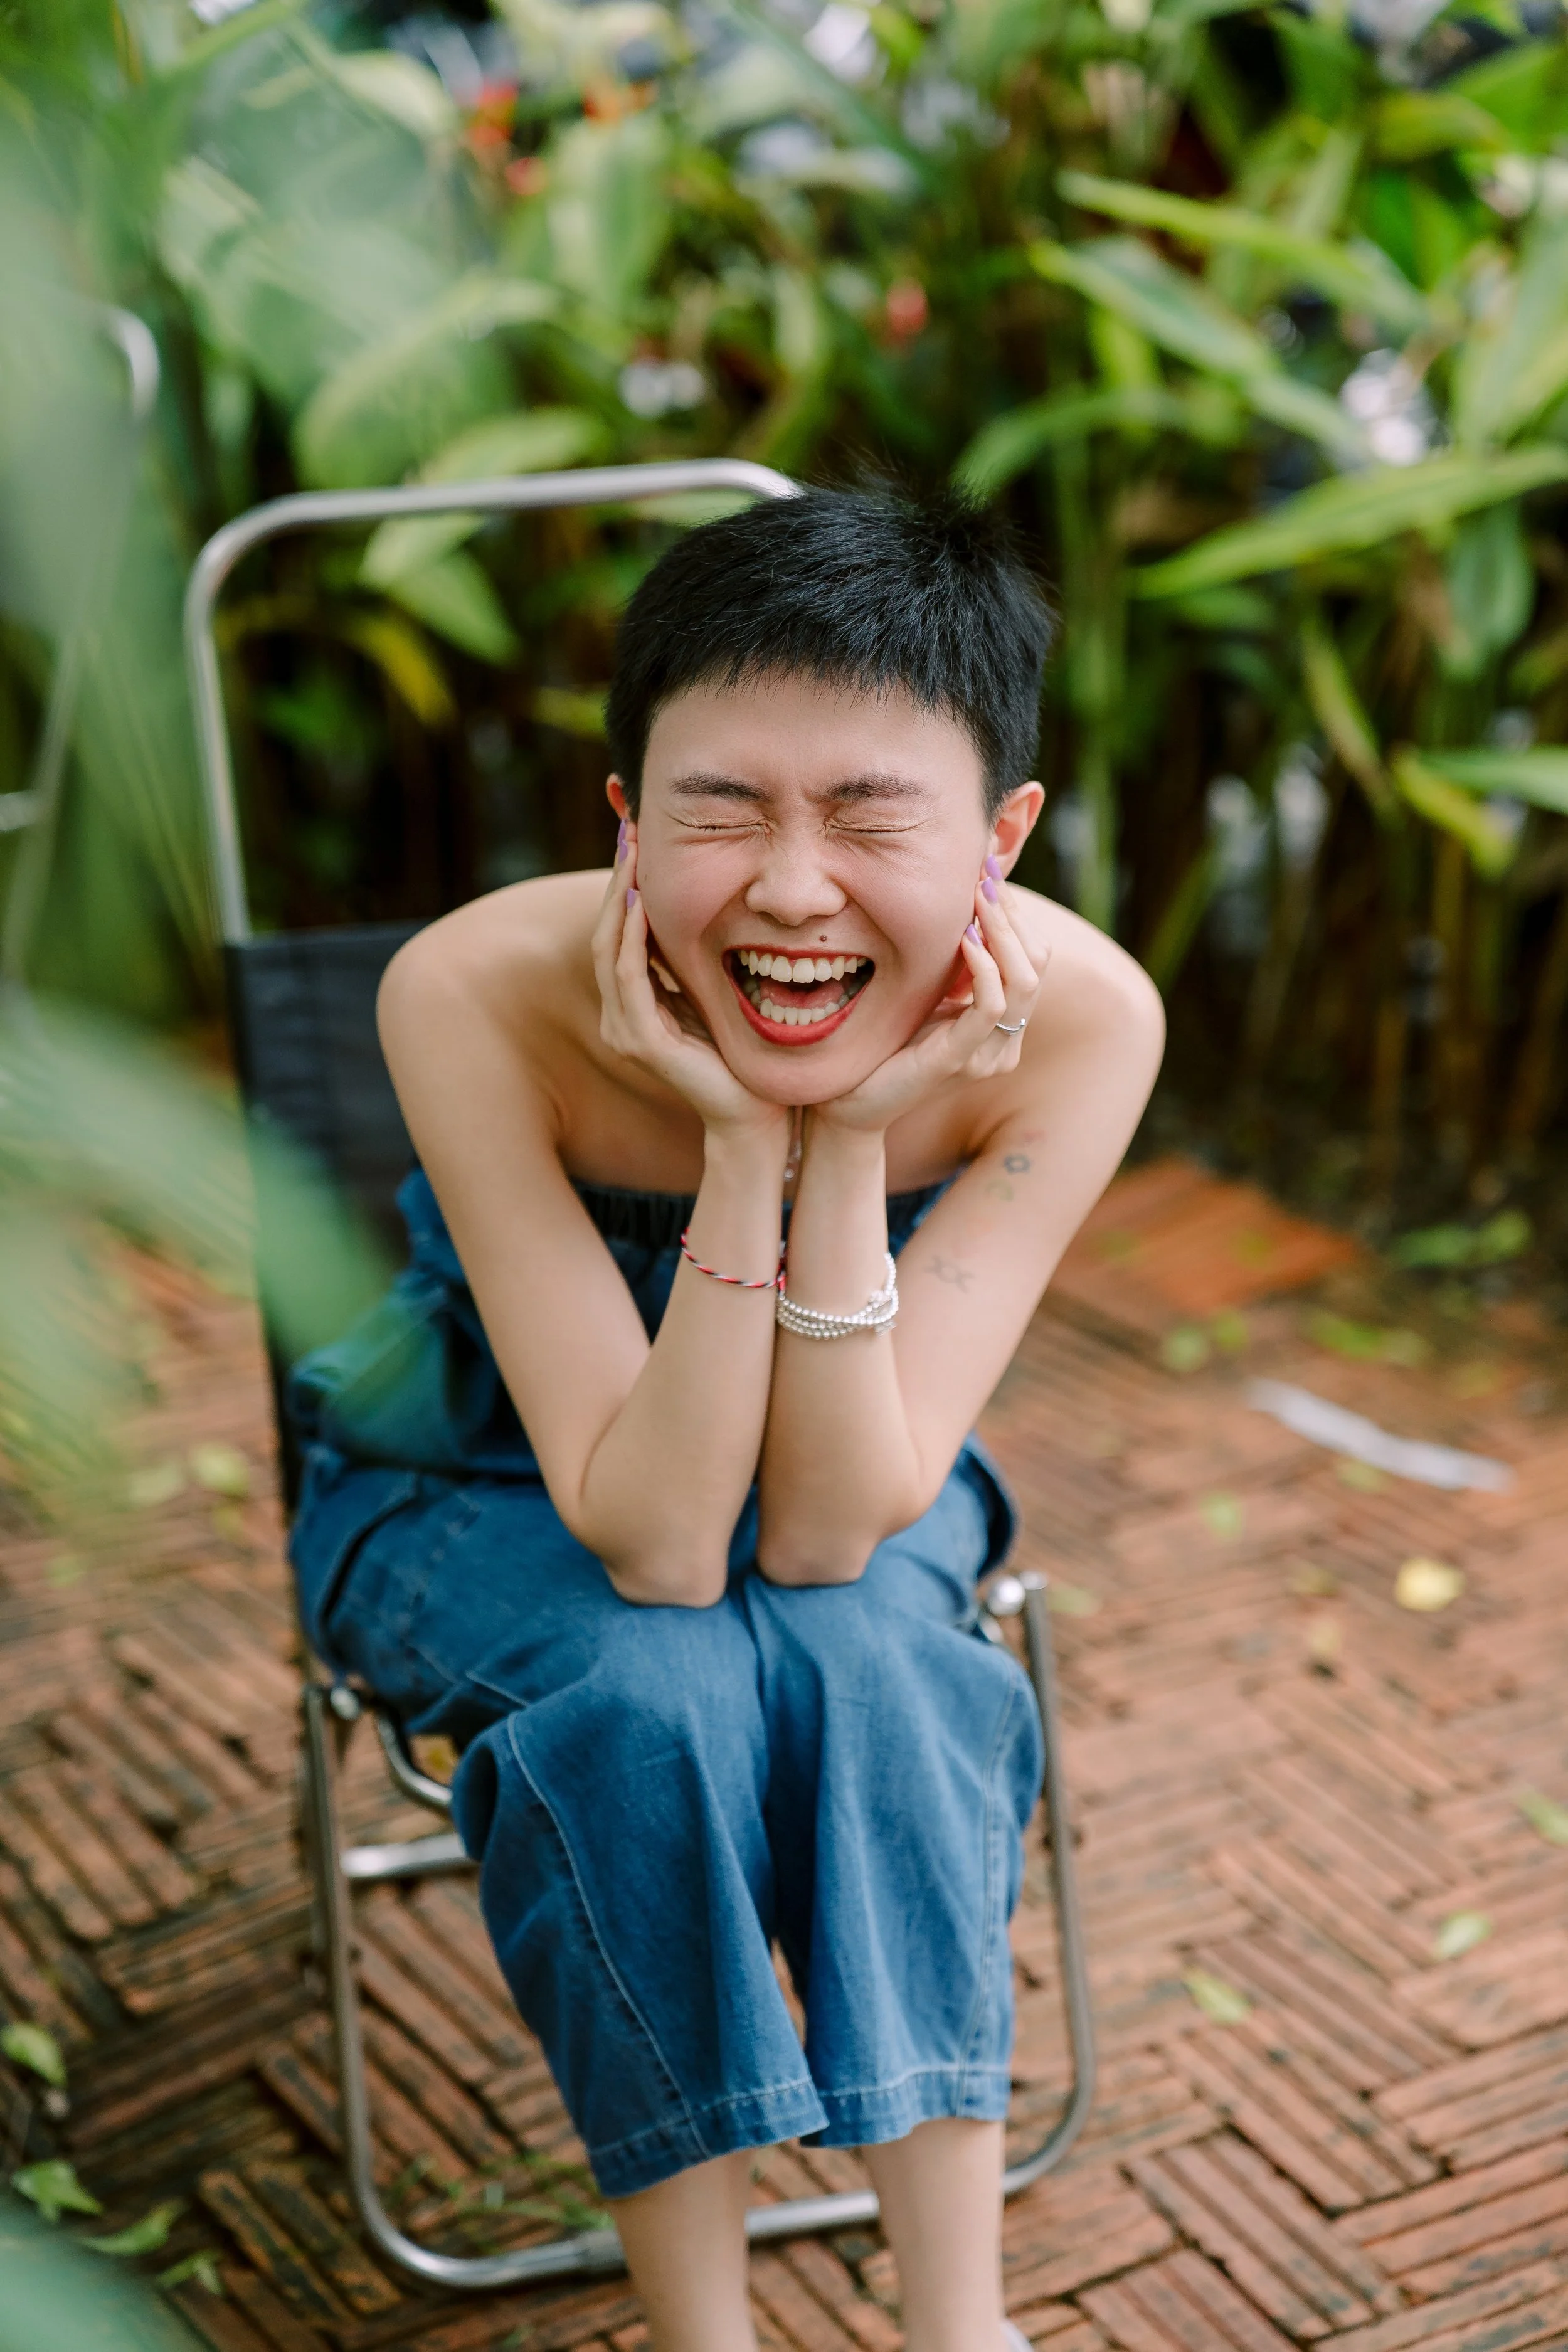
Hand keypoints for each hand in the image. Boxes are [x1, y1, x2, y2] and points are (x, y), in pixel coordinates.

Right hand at [592, 831, 787, 1140]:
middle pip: (607, 932)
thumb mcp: (715, 989)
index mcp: (635, 1001)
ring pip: (609, 948)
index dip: (625, 882)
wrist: (757, 1113)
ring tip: (631, 853)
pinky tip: (640, 903)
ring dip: (620, 898)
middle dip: (618, 879)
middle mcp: (620, 1014)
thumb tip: (702, 900)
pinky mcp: (641, 1041)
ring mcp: (625, 1029)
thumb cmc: (743, 1052)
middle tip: (629, 829)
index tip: (637, 835)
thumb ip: (696, 957)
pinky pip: (629, 977)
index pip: (620, 931)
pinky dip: (631, 938)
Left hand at [815, 873, 1045, 1135]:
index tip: (989, 876)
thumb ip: (952, 964)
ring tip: (977, 899)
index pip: (1034, 959)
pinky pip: (991, 1006)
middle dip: (1012, 916)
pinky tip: (965, 938)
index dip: (1016, 915)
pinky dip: (983, 966)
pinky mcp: (961, 1062)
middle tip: (984, 878)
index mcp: (1003, 1026)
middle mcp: (1005, 1042)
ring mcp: (988, 1055)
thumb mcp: (926, 994)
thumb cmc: (884, 1044)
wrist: (850, 1104)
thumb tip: (963, 902)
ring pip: (1024, 982)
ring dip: (1001, 932)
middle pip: (1037, 964)